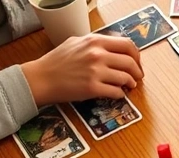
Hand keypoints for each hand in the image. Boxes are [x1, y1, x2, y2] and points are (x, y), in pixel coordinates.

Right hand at [21, 35, 142, 106]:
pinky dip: (120, 94)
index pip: (127, 45)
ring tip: (128, 86)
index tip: (137, 62)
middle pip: (130, 62)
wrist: (41, 78)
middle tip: (137, 77)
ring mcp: (96, 72)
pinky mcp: (93, 88)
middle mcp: (97, 55)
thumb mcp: (76, 43)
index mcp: (95, 41)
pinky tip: (117, 94)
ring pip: (126, 78)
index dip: (136, 55)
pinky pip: (116, 92)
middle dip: (137, 72)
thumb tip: (114, 47)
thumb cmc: (56, 61)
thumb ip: (95, 43)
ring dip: (130, 84)